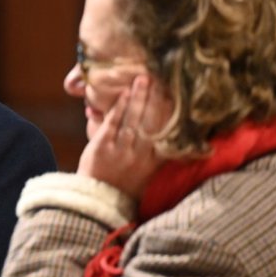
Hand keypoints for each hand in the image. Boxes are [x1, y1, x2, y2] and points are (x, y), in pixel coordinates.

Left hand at [78, 74, 167, 200]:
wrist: (99, 198)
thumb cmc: (125, 182)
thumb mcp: (149, 170)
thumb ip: (158, 150)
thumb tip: (175, 130)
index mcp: (155, 160)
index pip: (166, 132)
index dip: (171, 112)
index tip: (176, 93)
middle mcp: (141, 155)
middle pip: (151, 122)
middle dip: (155, 98)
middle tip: (159, 78)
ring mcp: (121, 151)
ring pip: (133, 120)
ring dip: (138, 98)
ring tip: (142, 79)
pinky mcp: (102, 147)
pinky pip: (113, 123)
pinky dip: (119, 107)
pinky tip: (124, 93)